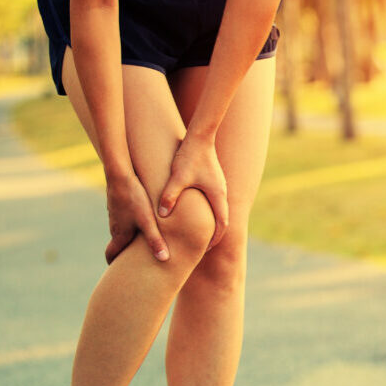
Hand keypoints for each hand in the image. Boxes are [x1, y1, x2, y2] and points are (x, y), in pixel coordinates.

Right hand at [104, 169, 169, 264]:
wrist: (120, 173)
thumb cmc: (134, 198)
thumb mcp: (147, 220)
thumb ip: (155, 240)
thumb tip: (164, 259)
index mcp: (120, 234)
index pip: (111, 254)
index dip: (114, 265)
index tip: (118, 274)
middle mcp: (115, 226)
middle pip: (118, 244)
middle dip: (124, 255)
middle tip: (133, 265)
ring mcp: (116, 214)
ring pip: (122, 231)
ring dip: (129, 239)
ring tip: (142, 245)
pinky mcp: (119, 204)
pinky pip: (125, 219)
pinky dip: (131, 225)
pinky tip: (143, 222)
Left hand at [157, 134, 228, 250]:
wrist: (200, 136)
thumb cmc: (189, 156)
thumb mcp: (177, 177)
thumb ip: (169, 196)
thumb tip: (162, 215)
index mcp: (217, 195)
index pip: (222, 224)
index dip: (215, 239)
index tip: (205, 249)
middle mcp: (222, 192)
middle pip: (223, 219)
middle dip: (214, 233)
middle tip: (202, 245)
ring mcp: (219, 185)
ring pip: (219, 209)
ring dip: (212, 221)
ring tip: (199, 231)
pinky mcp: (213, 179)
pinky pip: (214, 200)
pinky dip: (209, 210)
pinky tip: (196, 211)